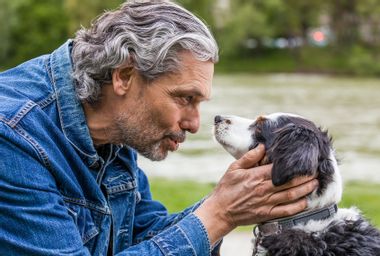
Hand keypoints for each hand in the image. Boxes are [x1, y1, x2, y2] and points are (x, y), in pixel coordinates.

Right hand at [194, 144, 317, 243]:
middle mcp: (263, 189)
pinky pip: (286, 211)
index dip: (293, 165)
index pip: (279, 169)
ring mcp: (266, 203)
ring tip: (315, 184)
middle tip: (315, 172)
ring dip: (305, 190)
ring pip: (291, 196)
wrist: (220, 211)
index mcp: (256, 176)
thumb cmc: (226, 188)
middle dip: (305, 177)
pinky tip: (305, 201)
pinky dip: (297, 207)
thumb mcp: (233, 168)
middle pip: (289, 182)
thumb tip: (262, 146)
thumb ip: (249, 157)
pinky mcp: (267, 214)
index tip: (303, 160)